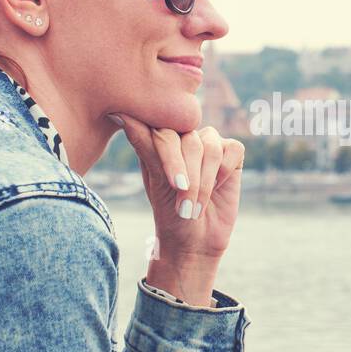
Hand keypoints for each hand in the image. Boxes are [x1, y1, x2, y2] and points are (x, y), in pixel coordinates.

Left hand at [110, 112, 244, 304]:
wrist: (195, 238)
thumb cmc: (169, 211)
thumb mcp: (156, 180)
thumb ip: (145, 144)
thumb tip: (119, 113)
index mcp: (160, 138)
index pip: (165, 130)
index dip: (171, 157)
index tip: (173, 186)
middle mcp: (185, 135)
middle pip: (190, 141)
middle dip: (189, 177)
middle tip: (184, 204)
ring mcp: (209, 142)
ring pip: (211, 147)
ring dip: (205, 181)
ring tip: (197, 204)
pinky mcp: (232, 152)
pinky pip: (232, 150)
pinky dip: (223, 174)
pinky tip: (217, 188)